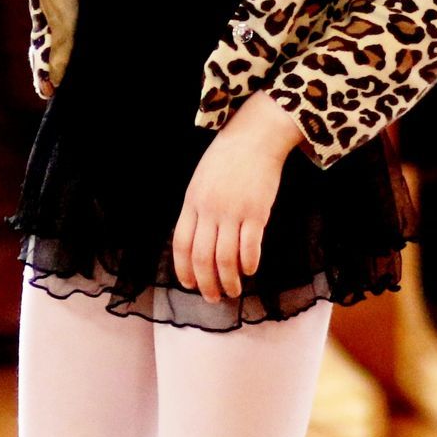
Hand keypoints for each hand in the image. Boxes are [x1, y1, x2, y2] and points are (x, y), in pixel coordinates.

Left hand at [169, 93, 300, 302]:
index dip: (183, 269)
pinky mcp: (256, 211)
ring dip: (228, 280)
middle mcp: (208, 209)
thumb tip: (198, 242)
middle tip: (213, 299)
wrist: (254, 137)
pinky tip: (249, 271)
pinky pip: (249, 246)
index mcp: (192, 202)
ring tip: (233, 291)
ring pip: (225, 257)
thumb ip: (198, 210)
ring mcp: (232, 211)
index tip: (189, 285)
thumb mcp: (201, 182)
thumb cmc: (227, 159)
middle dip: (206, 283)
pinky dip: (248, 263)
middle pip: (201, 257)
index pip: (180, 244)